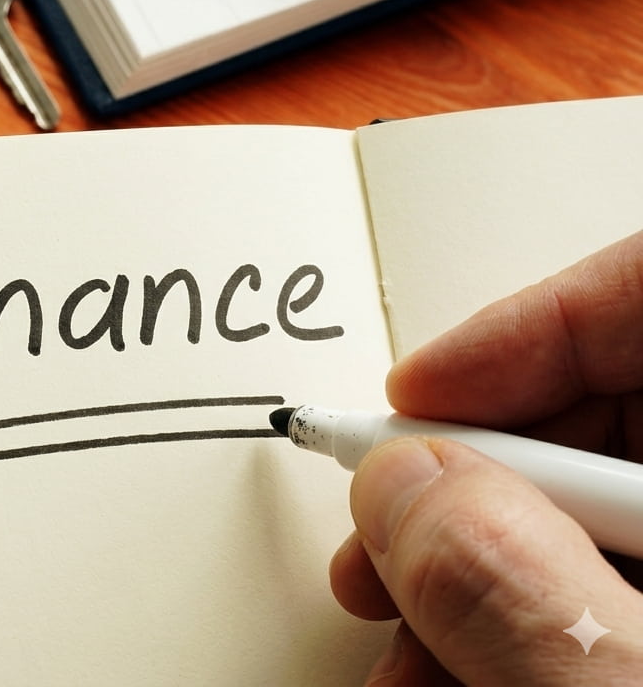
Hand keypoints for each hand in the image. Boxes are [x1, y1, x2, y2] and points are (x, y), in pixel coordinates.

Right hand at [331, 230, 642, 683]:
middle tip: (385, 524)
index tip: (416, 396)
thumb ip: (519, 583)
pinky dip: (499, 618)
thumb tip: (403, 490)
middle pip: (596, 406)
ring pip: (574, 511)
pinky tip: (443, 663)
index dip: (522, 330)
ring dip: (458, 561)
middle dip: (464, 471)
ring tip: (397, 622)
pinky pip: (585, 590)